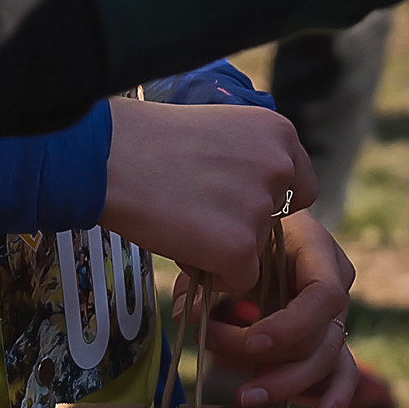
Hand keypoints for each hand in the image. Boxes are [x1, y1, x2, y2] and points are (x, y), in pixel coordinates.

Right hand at [101, 93, 314, 295]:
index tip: (234, 201)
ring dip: (224, 247)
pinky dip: (214, 272)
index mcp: (278, 132)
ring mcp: (261, 208)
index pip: (298, 186)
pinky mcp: (240, 248)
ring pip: (256, 249)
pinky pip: (240, 277)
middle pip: (276, 220)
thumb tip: (258, 196)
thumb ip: (250, 158)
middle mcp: (279, 167)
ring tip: (180, 219)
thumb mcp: (219, 130)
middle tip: (198, 210)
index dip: (267, 200)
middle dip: (243, 225)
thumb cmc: (149, 141)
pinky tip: (182, 243)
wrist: (110, 157)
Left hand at [199, 207, 358, 407]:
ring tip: (246, 397)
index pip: (323, 295)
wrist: (254, 232)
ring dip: (287, 384)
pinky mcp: (329, 339)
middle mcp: (336, 283)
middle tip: (227, 368)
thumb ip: (203, 282)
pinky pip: (342, 370)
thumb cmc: (239, 238)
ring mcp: (336, 313)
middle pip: (322, 337)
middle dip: (275, 363)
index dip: (290, 326)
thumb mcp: (221, 250)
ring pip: (328, 359)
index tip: (252, 343)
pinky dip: (336, 394)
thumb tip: (186, 317)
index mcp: (317, 251)